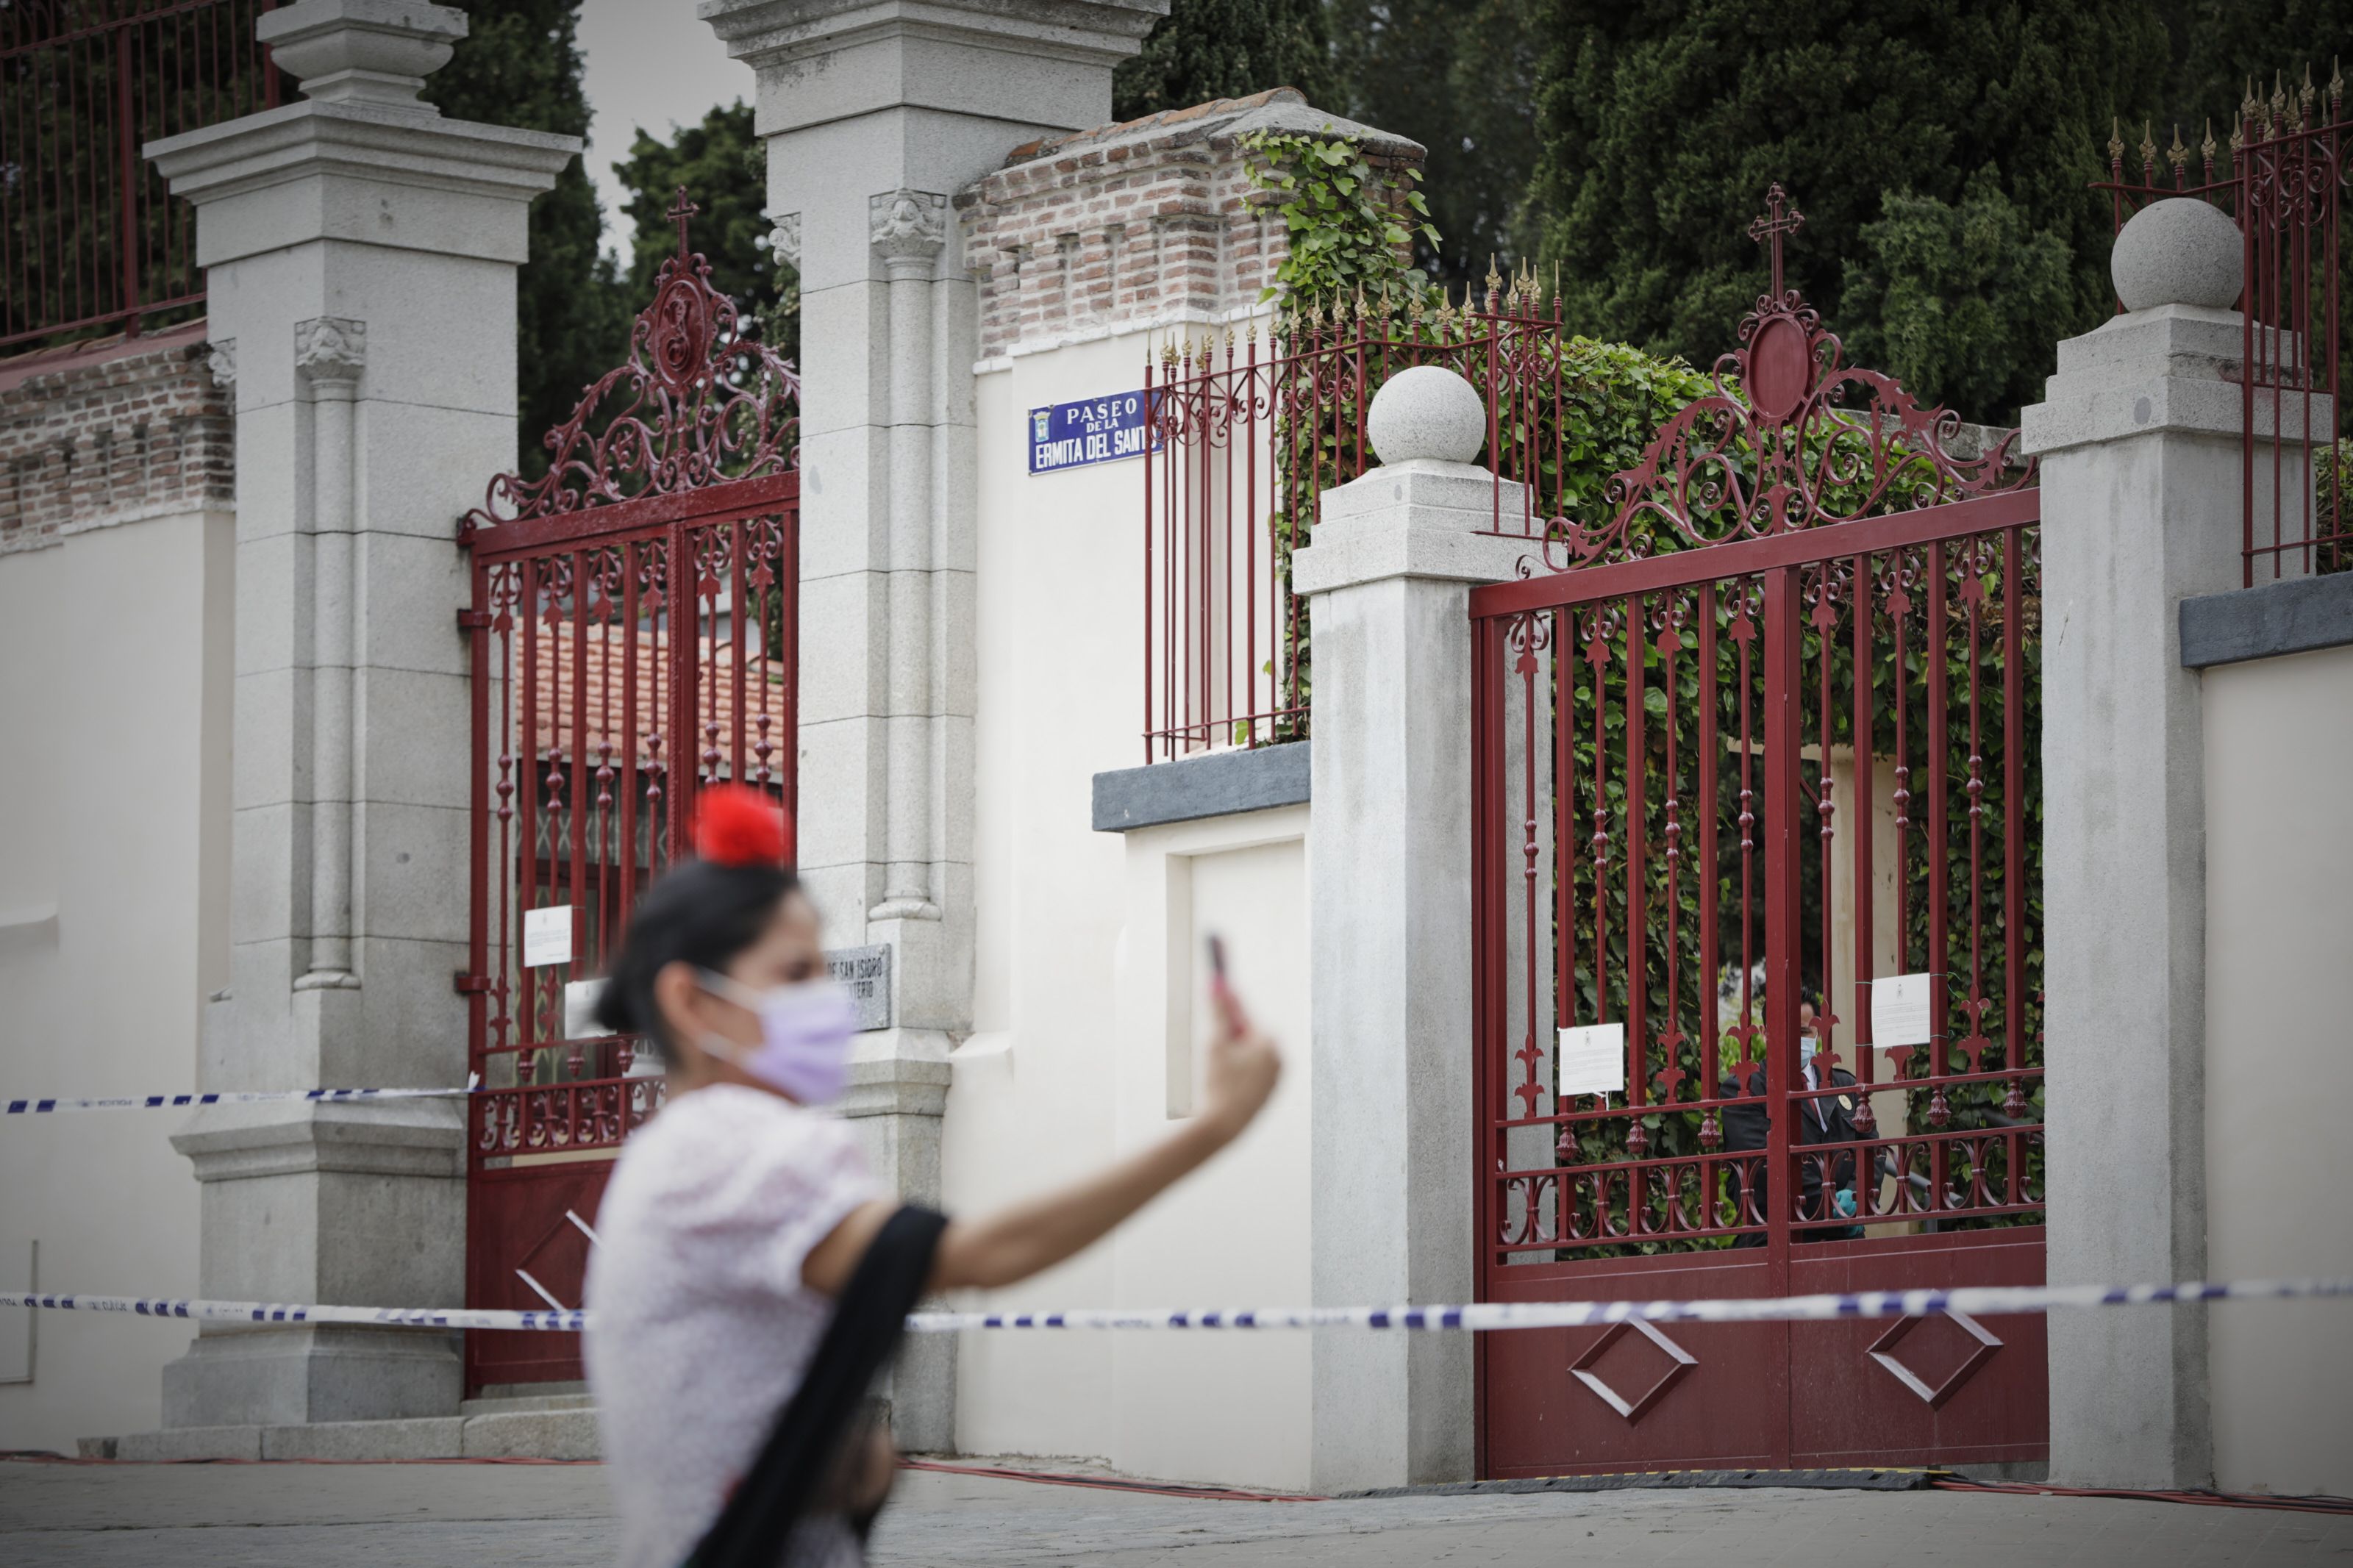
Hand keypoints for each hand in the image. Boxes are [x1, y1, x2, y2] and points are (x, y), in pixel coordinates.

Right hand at [1199, 979, 1280, 1140]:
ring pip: (1249, 1056)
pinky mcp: (1268, 1093)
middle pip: (1249, 1034)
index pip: (1247, 1015)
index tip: (1220, 988)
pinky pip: (1251, 1073)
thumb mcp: (1216, 1044)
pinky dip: (1239, 1070)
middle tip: (1213, 1030)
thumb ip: (1219, 1014)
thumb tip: (1216, 988)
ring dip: (1234, 1053)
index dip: (1230, 1003)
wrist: (1224, 1123)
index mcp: (1269, 1042)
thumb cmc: (1222, 1082)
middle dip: (1231, 1032)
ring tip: (1216, 1067)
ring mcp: (1275, 1077)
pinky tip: (1224, 1081)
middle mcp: (1278, 1058)